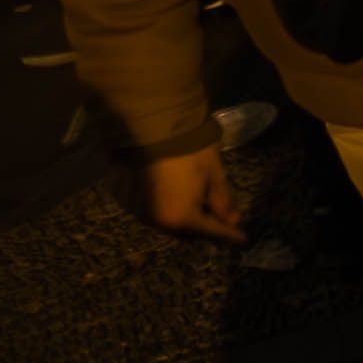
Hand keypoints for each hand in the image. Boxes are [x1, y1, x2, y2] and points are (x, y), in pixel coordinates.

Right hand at [125, 145, 246, 244]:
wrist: (150, 125)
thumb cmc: (190, 149)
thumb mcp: (213, 173)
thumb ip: (222, 199)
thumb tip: (232, 220)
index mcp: (180, 217)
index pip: (210, 230)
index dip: (228, 234)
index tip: (241, 238)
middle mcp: (154, 219)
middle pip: (183, 230)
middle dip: (201, 226)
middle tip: (216, 219)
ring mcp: (134, 208)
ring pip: (162, 220)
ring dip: (177, 215)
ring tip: (191, 206)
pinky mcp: (120, 195)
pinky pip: (144, 207)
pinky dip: (158, 203)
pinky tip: (166, 192)